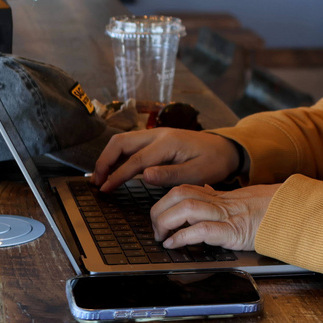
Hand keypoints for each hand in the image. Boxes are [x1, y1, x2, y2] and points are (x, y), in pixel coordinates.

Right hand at [91, 128, 239, 191]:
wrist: (226, 148)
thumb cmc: (214, 162)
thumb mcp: (198, 173)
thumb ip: (171, 174)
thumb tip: (145, 175)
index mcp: (168, 143)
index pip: (135, 160)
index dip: (117, 175)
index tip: (104, 189)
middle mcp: (158, 134)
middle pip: (121, 142)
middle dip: (105, 161)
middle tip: (96, 183)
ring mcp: (156, 134)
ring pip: (123, 141)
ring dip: (109, 157)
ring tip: (101, 178)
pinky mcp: (156, 139)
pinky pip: (131, 145)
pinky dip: (118, 156)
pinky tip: (115, 170)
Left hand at [151, 183, 280, 250]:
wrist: (286, 215)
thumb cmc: (262, 211)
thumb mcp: (235, 201)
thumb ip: (216, 197)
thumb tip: (201, 190)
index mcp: (216, 196)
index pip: (182, 189)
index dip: (164, 202)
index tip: (157, 217)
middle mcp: (217, 202)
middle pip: (178, 195)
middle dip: (159, 211)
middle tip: (155, 230)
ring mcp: (224, 215)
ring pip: (186, 208)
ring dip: (166, 222)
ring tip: (161, 237)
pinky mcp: (231, 231)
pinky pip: (201, 230)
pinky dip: (182, 237)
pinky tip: (174, 244)